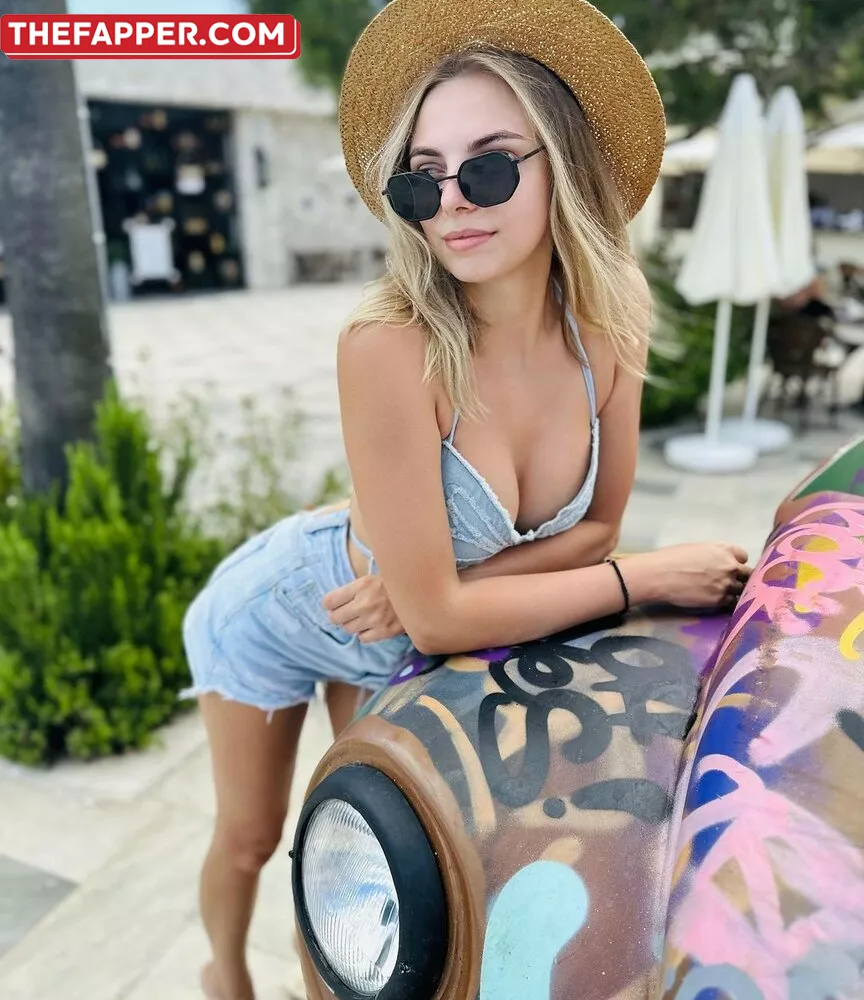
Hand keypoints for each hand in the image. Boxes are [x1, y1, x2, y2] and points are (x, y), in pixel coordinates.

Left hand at [321, 574, 405, 642]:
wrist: (421, 593)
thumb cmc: (395, 584)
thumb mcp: (373, 578)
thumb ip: (355, 589)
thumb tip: (333, 603)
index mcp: (361, 586)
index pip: (329, 601)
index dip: (330, 604)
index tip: (334, 604)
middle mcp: (365, 603)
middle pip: (335, 618)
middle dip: (338, 616)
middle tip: (346, 613)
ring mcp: (374, 619)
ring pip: (348, 629)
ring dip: (353, 624)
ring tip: (363, 617)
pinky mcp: (384, 631)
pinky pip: (363, 638)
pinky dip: (365, 633)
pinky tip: (372, 625)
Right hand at [629, 542, 750, 609]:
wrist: (660, 575)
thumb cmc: (671, 558)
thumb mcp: (696, 549)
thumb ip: (713, 555)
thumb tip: (716, 563)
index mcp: (724, 549)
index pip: (743, 555)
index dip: (736, 561)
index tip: (730, 566)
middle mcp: (730, 566)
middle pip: (748, 574)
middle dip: (741, 578)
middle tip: (730, 582)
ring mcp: (727, 584)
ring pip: (743, 590)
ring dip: (736, 592)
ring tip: (724, 594)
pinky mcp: (720, 600)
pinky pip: (732, 602)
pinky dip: (728, 603)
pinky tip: (719, 603)